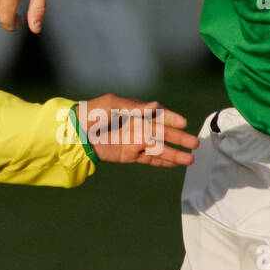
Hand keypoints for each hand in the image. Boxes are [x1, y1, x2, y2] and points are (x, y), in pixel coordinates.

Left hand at [75, 95, 198, 166]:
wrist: (75, 133)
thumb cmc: (92, 113)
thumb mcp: (111, 104)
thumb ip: (134, 107)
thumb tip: (156, 105)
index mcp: (135, 112)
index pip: (158, 115)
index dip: (172, 118)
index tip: (184, 122)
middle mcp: (138, 127)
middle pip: (163, 133)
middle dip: (179, 138)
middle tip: (195, 144)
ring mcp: (134, 141)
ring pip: (159, 148)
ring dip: (174, 153)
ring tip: (190, 159)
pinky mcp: (129, 155)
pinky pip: (149, 159)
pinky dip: (162, 162)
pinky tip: (174, 164)